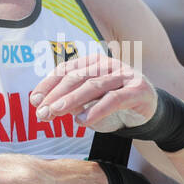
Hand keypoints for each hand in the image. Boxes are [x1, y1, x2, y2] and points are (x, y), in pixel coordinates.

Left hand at [30, 54, 157, 132]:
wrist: (149, 112)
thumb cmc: (114, 107)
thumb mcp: (89, 103)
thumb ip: (71, 102)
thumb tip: (44, 105)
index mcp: (94, 62)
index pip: (67, 69)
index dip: (49, 84)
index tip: (34, 100)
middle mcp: (108, 64)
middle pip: (77, 77)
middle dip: (56, 95)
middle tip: (42, 112)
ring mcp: (124, 75)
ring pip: (93, 86)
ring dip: (72, 100)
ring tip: (55, 113)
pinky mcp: (138, 90)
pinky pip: (114, 99)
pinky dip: (96, 110)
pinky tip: (81, 121)